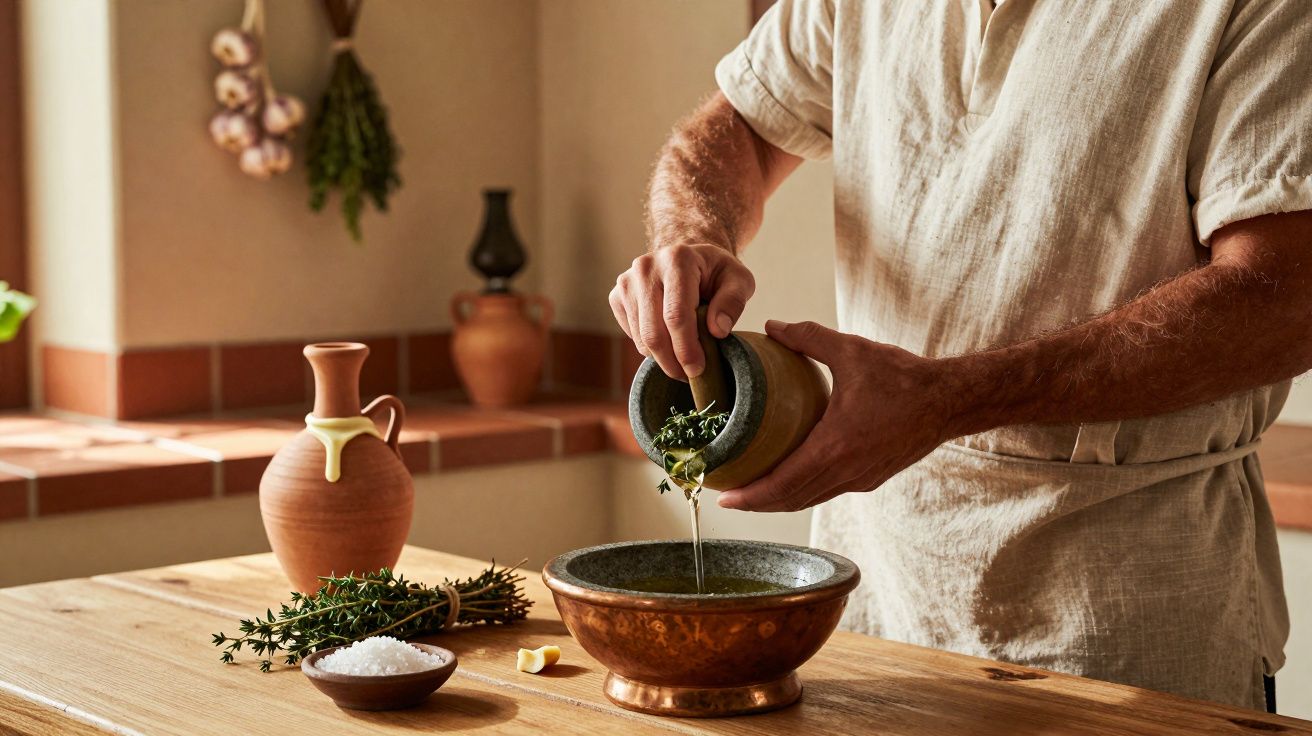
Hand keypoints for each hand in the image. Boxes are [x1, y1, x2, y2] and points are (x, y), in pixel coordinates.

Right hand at [609, 244, 755, 380]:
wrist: (688, 258)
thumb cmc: (716, 273)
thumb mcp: (739, 280)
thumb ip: (733, 302)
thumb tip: (718, 330)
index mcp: (677, 259)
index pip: (676, 315)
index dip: (686, 349)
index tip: (698, 370)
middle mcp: (646, 267)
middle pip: (654, 331)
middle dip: (672, 362)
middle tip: (690, 375)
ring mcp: (627, 282)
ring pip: (641, 338)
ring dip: (663, 358)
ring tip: (683, 361)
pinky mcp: (617, 296)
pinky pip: (632, 335)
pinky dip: (650, 348)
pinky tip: (668, 341)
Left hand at [718, 320, 958, 511]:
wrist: (950, 401)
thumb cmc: (903, 377)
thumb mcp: (852, 351)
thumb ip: (808, 338)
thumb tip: (772, 326)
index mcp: (836, 446)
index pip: (783, 483)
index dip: (751, 495)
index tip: (725, 497)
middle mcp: (847, 471)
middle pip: (792, 499)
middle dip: (757, 502)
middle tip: (727, 497)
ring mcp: (861, 479)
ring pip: (810, 499)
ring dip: (779, 500)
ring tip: (751, 492)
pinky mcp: (871, 478)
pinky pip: (828, 491)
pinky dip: (803, 491)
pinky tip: (790, 479)